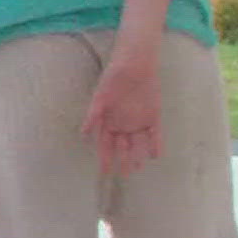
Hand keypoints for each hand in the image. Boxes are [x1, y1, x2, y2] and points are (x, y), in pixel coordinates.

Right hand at [81, 49, 162, 175]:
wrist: (135, 64)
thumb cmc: (113, 79)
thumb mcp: (100, 97)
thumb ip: (93, 115)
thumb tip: (82, 133)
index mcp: (108, 122)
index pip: (105, 144)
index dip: (105, 157)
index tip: (105, 171)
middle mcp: (123, 125)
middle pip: (122, 147)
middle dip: (122, 160)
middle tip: (124, 173)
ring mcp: (138, 122)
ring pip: (137, 144)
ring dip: (137, 155)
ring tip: (137, 167)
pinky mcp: (153, 117)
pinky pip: (154, 134)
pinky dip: (155, 144)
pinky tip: (154, 155)